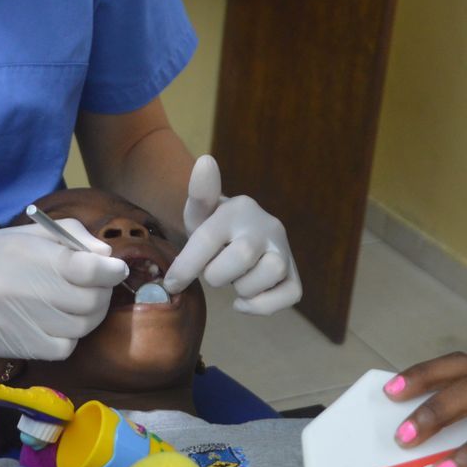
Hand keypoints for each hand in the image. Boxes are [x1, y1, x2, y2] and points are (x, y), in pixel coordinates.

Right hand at [0, 222, 127, 358]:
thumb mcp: (23, 235)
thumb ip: (70, 237)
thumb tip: (106, 257)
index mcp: (28, 254)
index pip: (86, 269)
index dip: (111, 271)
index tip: (116, 269)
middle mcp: (25, 289)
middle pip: (90, 302)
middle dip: (104, 293)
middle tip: (98, 286)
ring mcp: (20, 322)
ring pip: (81, 328)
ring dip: (90, 316)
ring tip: (79, 304)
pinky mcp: (16, 347)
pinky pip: (63, 348)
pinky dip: (69, 337)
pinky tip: (58, 324)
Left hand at [165, 155, 301, 313]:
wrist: (238, 237)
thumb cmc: (213, 228)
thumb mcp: (199, 213)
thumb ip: (198, 194)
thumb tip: (205, 161)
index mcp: (238, 208)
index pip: (208, 238)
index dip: (186, 266)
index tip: (172, 283)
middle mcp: (267, 225)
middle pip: (242, 255)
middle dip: (217, 273)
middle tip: (212, 273)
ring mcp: (284, 250)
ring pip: (270, 272)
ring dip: (243, 287)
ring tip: (234, 279)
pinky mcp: (294, 274)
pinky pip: (289, 295)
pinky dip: (263, 305)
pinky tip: (244, 300)